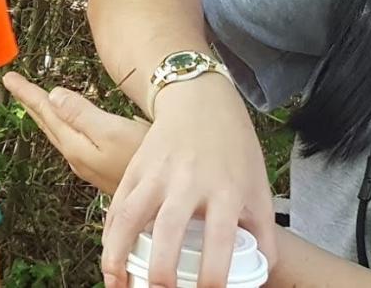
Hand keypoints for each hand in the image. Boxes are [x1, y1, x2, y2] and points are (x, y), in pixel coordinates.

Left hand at [2, 72, 147, 194]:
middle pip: (48, 124)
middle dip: (30, 103)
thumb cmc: (146, 159)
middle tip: (14, 85)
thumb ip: (81, 114)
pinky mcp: (103, 168)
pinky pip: (72, 140)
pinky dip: (62, 126)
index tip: (10, 78)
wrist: (168, 194)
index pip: (46, 113)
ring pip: (58, 133)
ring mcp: (90, 165)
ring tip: (33, 101)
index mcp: (76, 146)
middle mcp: (78, 157)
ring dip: (45, 115)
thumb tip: (54, 97)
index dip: (28, 93)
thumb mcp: (113, 131)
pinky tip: (66, 125)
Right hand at [101, 78, 276, 287]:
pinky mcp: (136, 167)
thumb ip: (262, 232)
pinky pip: (116, 205)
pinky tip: (109, 258)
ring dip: (118, 255)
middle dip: (160, 271)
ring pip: (130, 216)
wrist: (201, 100)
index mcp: (227, 189)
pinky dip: (109, 235)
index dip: (214, 276)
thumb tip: (260, 273)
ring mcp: (158, 172)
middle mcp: (190, 181)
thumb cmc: (234, 148)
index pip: (221, 239)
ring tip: (117, 285)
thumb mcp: (257, 187)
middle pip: (169, 230)